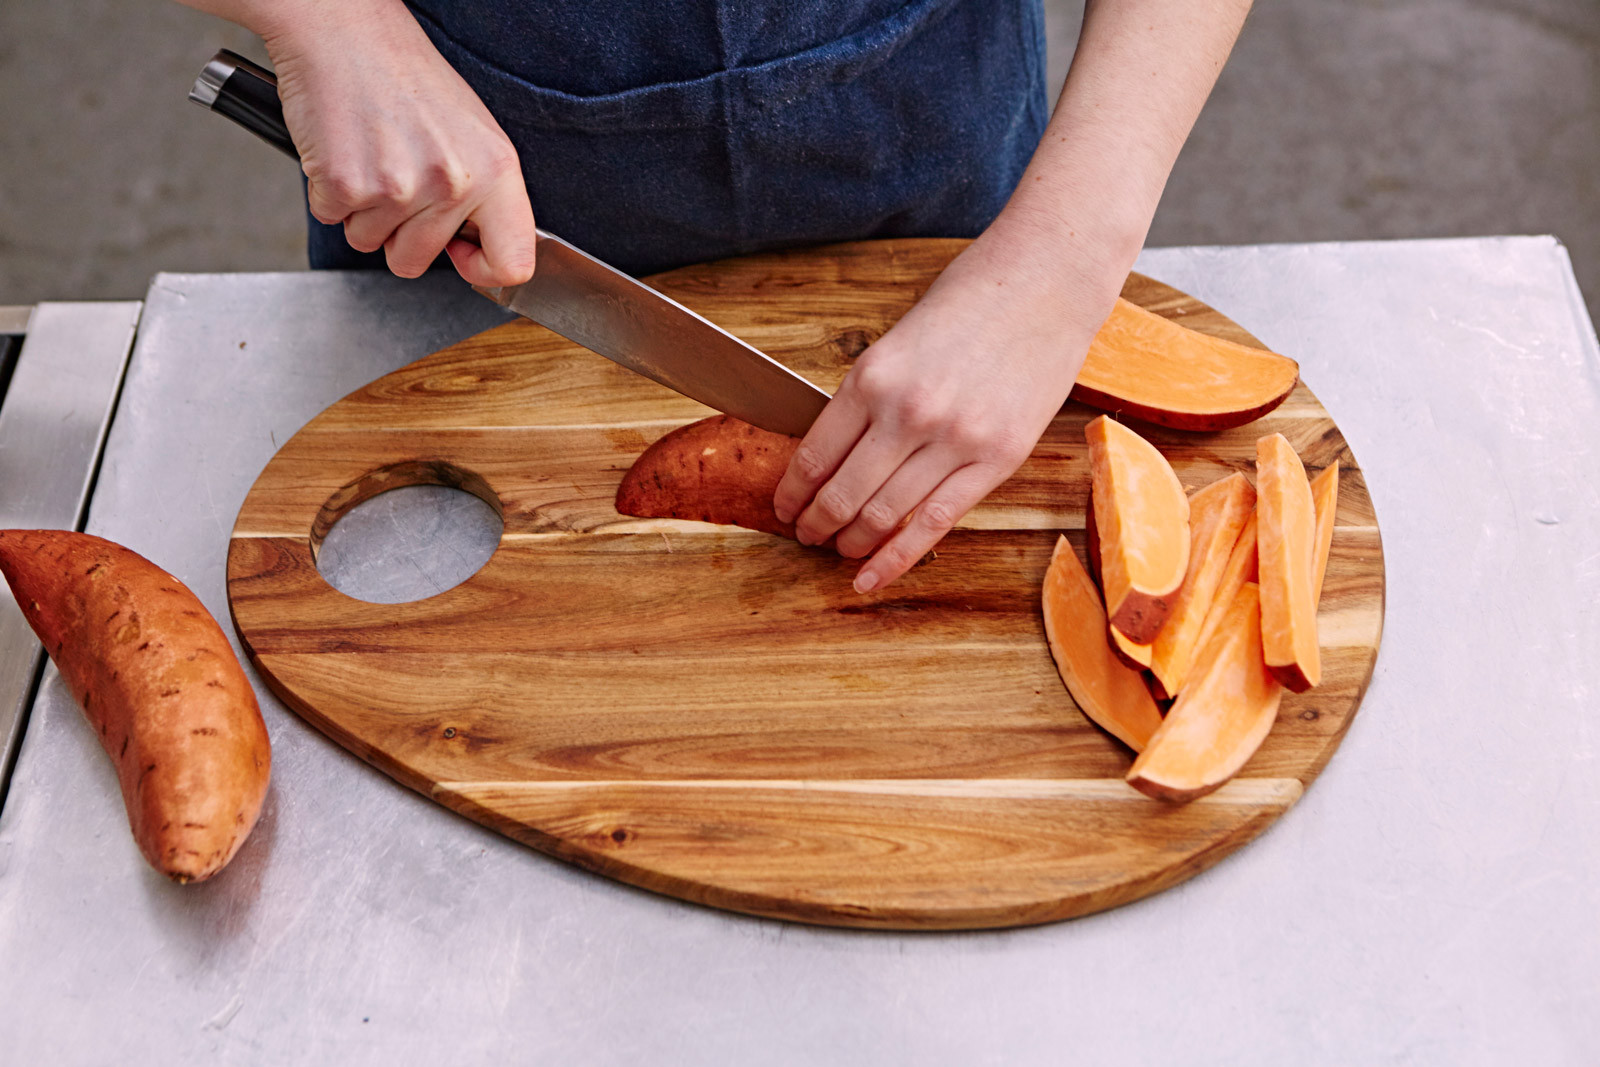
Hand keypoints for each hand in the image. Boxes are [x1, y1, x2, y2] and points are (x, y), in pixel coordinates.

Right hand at [260, 0, 536, 285]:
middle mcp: (454, 182)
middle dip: (399, 235)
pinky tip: (344, 151)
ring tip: (371, 157)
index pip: (513, 264)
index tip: (461, 253)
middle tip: (395, 180)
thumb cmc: (405, 76)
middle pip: (418, 262)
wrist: (344, 29)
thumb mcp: (472, 133)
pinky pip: (333, 220)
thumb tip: (482, 249)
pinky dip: (330, 194)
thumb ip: (483, 194)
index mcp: (496, 170)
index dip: (483, 269)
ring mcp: (400, 187)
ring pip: (371, 243)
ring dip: (363, 212)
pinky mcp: (347, 184)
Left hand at [772, 215, 1111, 592]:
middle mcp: (908, 413)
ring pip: (883, 515)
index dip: (791, 493)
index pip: (814, 456)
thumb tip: (834, 455)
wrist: (1047, 283)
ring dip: (851, 542)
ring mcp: (955, 440)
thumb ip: (868, 398)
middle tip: (806, 535)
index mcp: (872, 378)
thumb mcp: (897, 340)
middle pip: (842, 494)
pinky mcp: (997, 460)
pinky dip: (897, 558)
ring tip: (840, 550)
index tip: (784, 508)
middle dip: (815, 524)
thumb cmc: (971, 300)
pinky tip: (872, 576)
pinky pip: (935, 523)